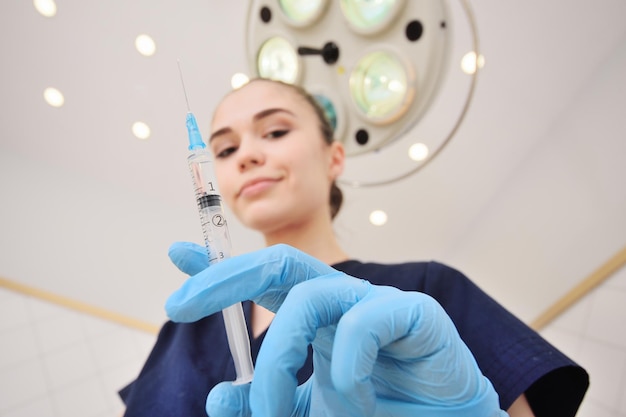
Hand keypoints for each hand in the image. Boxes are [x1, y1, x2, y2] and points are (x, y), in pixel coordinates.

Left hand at [166, 243, 506, 416]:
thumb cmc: (380, 412)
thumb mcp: (309, 414)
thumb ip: (268, 403)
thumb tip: (217, 396)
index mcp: (313, 318)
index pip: (259, 280)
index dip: (217, 267)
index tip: (175, 254)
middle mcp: (339, 301)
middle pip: (276, 264)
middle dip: (224, 276)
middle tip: (179, 305)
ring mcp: (375, 304)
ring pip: (310, 296)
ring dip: (278, 359)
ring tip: (274, 412)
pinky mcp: (415, 315)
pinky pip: (368, 319)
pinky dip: (346, 360)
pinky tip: (349, 391)